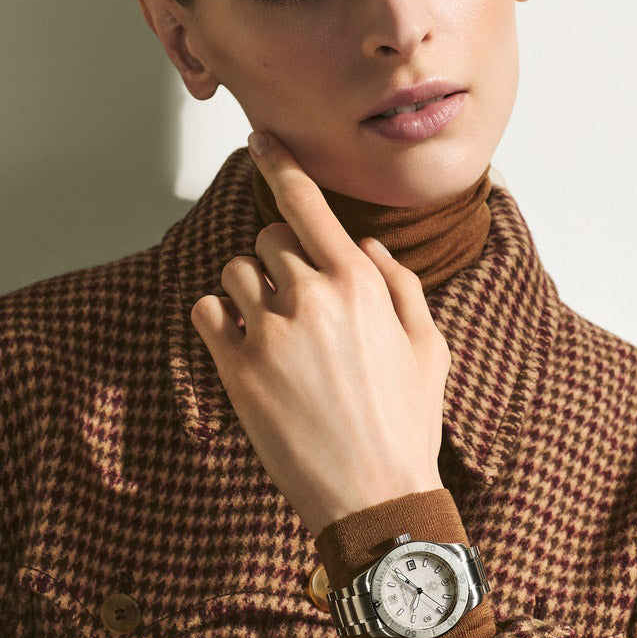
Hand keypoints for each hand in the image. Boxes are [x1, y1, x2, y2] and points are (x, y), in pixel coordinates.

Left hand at [190, 130, 449, 538]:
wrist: (373, 496)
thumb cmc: (406, 421)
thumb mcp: (429, 346)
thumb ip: (399, 284)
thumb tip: (365, 245)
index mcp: (359, 284)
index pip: (308, 205)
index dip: (281, 165)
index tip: (261, 141)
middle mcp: (310, 298)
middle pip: (269, 237)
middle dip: (281, 255)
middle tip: (300, 297)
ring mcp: (268, 334)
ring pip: (235, 271)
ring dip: (251, 287)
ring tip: (276, 326)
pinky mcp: (236, 370)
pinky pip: (206, 310)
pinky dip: (219, 316)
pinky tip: (245, 340)